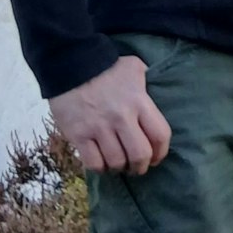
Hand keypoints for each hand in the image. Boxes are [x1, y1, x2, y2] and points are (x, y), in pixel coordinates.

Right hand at [48, 56, 171, 175]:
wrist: (71, 65)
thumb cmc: (106, 67)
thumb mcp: (134, 68)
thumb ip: (146, 81)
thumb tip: (155, 88)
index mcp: (139, 102)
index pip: (160, 135)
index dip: (161, 153)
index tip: (156, 158)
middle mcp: (122, 117)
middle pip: (140, 154)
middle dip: (140, 166)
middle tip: (136, 167)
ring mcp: (100, 128)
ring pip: (117, 161)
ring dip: (119, 168)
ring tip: (118, 164)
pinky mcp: (79, 135)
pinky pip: (94, 163)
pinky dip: (100, 168)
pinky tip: (101, 162)